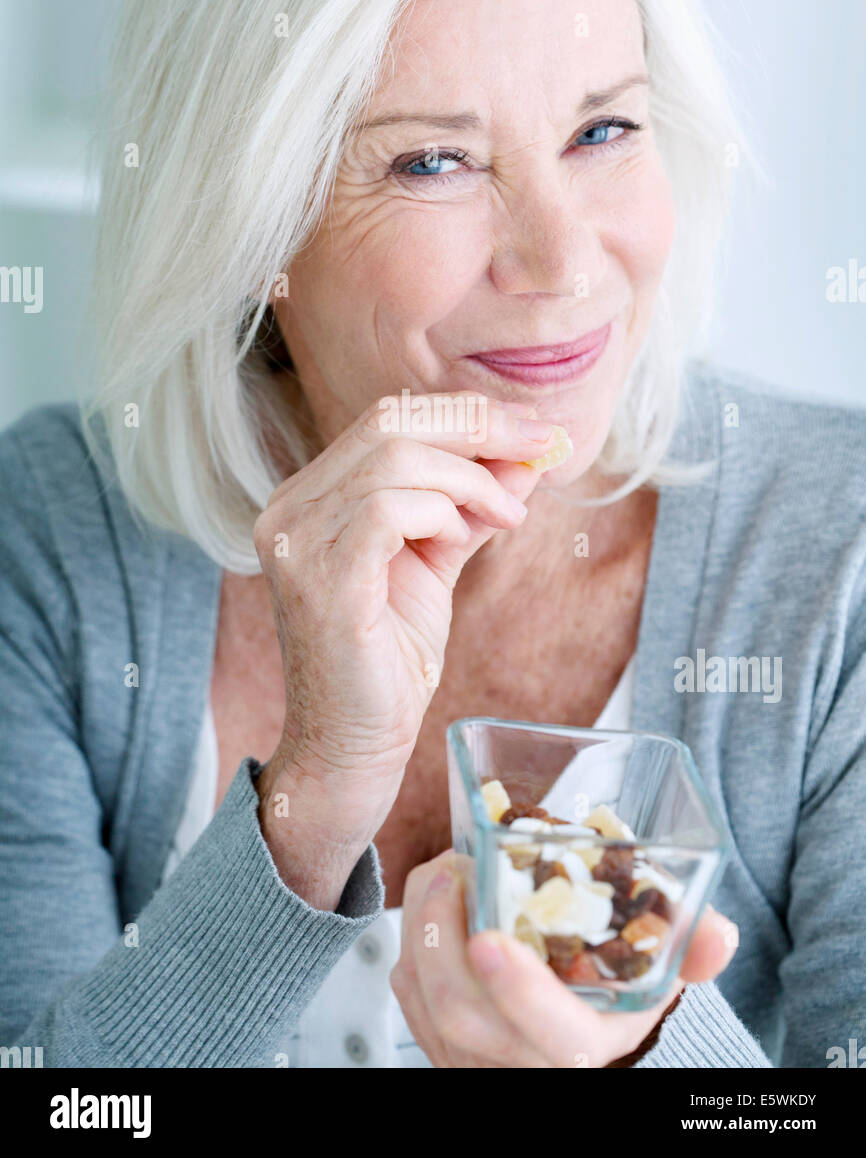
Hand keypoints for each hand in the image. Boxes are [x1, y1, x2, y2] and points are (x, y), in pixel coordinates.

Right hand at [253, 394, 556, 903]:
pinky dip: (442, 509)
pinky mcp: (320, 578)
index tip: (531, 429)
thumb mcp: (435, 560)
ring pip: (393, 459)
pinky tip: (471, 534)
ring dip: (471, 477)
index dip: (463, 414)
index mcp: (309, 496)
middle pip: (389, 423)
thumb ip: (468, 506)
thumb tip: (525, 456)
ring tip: (510, 512)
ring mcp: (296, 541)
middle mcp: (289, 509)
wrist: (353, 746)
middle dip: (478, 427)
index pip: (385, 419)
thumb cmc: (389, 657)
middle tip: (542, 445)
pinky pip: (387, 508)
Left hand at [391, 850, 738, 1067]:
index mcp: (579, 1047)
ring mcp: (466, 1056)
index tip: (491, 937)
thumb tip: (718, 932)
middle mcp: (517, 1063)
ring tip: (447, 869)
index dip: (519, 992)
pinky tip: (437, 897)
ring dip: (424, 923)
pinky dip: (413, 935)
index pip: (550, 1037)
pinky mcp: (432, 1037)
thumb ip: (690, 947)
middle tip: (453, 869)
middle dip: (443, 935)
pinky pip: (406, 989)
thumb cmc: (609, 994)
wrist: (563, 1036)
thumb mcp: (655, 973)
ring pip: (423, 997)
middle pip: (461, 1014)